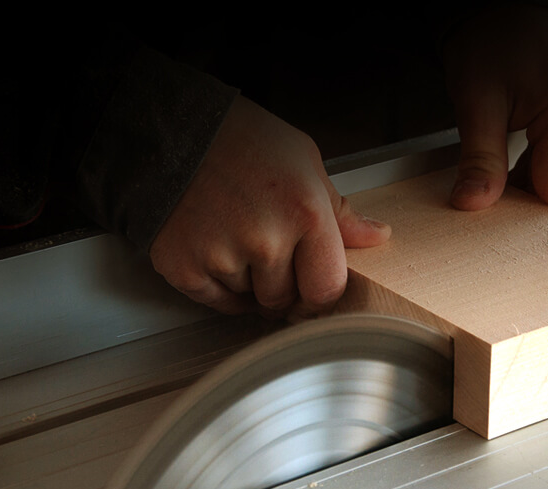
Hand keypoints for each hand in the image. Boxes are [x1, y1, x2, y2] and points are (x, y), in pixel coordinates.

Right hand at [149, 96, 390, 317]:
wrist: (172, 127)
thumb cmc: (242, 139)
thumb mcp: (305, 162)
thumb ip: (340, 211)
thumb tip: (375, 236)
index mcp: (305, 213)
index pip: (326, 289)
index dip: (321, 293)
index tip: (313, 287)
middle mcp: (265, 240)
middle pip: (285, 300)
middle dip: (283, 284)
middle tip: (269, 249)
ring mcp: (222, 256)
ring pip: (250, 301)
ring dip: (249, 282)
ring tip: (238, 236)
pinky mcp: (184, 267)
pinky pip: (216, 302)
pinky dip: (219, 286)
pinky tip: (218, 249)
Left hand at [443, 3, 547, 212]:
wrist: (501, 2)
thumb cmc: (491, 37)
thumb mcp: (476, 100)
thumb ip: (479, 158)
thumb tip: (474, 203)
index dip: (535, 224)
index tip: (511, 247)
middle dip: (528, 208)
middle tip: (493, 225)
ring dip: (529, 188)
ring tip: (495, 194)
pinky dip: (534, 169)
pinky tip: (508, 175)